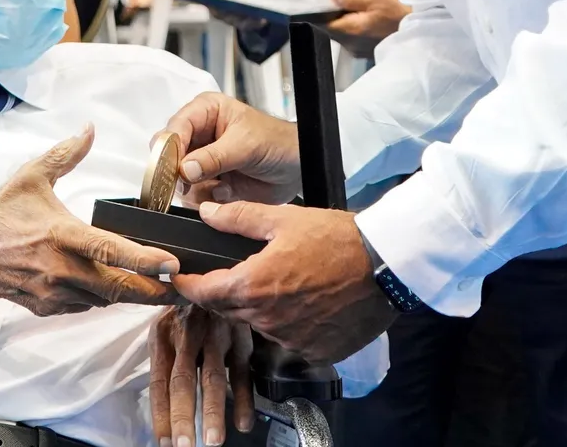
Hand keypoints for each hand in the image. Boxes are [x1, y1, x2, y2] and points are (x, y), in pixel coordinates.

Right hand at [0, 125, 181, 316]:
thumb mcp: (32, 175)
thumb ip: (66, 154)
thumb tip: (89, 129)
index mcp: (60, 234)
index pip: (110, 250)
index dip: (144, 260)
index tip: (172, 264)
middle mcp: (59, 269)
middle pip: (116, 287)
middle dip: (150, 291)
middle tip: (180, 289)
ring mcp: (52, 292)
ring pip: (102, 301)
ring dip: (129, 297)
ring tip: (159, 292)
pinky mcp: (45, 307)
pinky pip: (83, 307)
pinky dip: (101, 300)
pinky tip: (116, 292)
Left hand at [150, 305, 253, 446]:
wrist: (214, 272)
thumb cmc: (188, 308)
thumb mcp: (169, 326)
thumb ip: (167, 359)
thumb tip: (161, 402)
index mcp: (164, 335)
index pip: (159, 381)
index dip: (161, 413)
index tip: (163, 442)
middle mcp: (186, 334)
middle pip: (182, 380)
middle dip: (183, 416)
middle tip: (184, 446)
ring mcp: (214, 334)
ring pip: (212, 376)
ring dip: (212, 410)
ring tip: (213, 440)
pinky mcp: (240, 333)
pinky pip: (242, 369)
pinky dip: (244, 397)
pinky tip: (243, 421)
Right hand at [165, 91, 300, 206]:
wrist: (297, 167)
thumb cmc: (277, 142)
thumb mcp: (246, 145)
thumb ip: (214, 157)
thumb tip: (185, 168)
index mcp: (205, 111)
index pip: (174, 128)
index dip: (169, 148)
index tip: (173, 167)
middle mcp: (199, 135)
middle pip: (168, 155)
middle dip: (178, 172)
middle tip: (189, 182)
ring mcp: (202, 161)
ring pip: (178, 179)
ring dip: (197, 187)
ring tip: (221, 184)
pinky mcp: (208, 183)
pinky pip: (193, 196)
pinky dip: (208, 198)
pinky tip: (227, 190)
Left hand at [175, 201, 397, 363]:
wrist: (385, 265)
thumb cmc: (338, 238)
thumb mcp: (283, 218)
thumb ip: (239, 217)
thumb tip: (207, 214)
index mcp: (253, 286)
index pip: (204, 293)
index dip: (188, 286)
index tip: (180, 281)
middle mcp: (267, 319)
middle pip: (228, 311)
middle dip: (224, 293)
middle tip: (236, 274)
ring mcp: (291, 339)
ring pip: (258, 325)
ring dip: (259, 309)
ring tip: (280, 283)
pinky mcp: (314, 351)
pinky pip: (288, 340)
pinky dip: (289, 324)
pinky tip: (304, 303)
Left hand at [326, 0, 410, 57]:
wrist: (415, 30)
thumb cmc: (394, 13)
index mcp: (350, 30)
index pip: (325, 23)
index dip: (324, 12)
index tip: (328, 2)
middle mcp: (349, 44)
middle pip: (332, 29)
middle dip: (336, 17)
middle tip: (346, 4)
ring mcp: (356, 51)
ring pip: (342, 35)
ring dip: (345, 24)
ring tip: (356, 13)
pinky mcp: (364, 53)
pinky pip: (351, 40)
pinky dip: (354, 31)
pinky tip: (364, 23)